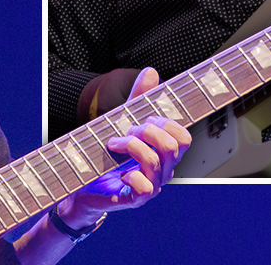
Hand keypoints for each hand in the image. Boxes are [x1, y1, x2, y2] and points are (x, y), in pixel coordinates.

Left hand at [59, 68, 190, 227]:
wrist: (87, 182)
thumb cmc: (110, 153)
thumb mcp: (124, 120)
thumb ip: (139, 99)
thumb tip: (151, 72)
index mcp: (166, 152)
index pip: (184, 137)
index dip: (166, 123)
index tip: (145, 120)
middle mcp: (164, 169)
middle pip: (172, 145)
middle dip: (146, 131)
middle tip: (127, 131)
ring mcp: (153, 185)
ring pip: (155, 161)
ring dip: (130, 146)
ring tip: (113, 144)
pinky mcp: (137, 199)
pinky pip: (146, 187)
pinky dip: (131, 175)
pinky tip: (120, 172)